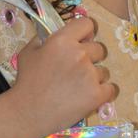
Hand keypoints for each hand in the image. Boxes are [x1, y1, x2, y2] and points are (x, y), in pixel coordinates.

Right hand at [12, 15, 116, 134]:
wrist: (27, 113)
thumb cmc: (26, 82)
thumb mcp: (28, 52)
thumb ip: (43, 38)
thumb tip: (56, 32)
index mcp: (62, 40)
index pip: (87, 24)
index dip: (86, 33)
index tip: (82, 41)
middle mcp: (79, 54)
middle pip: (99, 48)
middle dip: (90, 58)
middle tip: (76, 70)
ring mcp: (90, 75)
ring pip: (104, 70)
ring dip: (94, 78)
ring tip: (78, 88)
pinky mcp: (96, 94)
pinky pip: (111, 88)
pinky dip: (103, 93)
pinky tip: (90, 96)